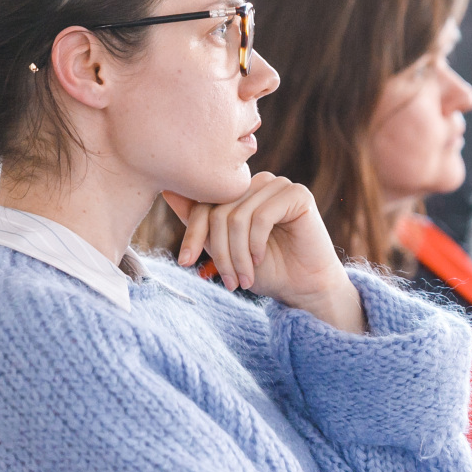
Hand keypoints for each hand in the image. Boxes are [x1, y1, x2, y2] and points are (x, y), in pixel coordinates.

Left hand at [165, 175, 364, 332]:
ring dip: (237, 254)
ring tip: (244, 278)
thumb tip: (167, 190)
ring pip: (238, 216)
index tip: (186, 262)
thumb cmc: (267, 270)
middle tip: (228, 281)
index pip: (204, 201)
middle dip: (219, 251)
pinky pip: (262, 216)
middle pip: (219, 210)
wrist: (305, 288)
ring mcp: (279, 186)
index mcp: (240, 191)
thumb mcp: (223, 248)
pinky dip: (256, 243)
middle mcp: (258, 183)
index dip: (192, 233)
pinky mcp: (298, 195)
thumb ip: (200, 222)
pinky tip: (261, 260)